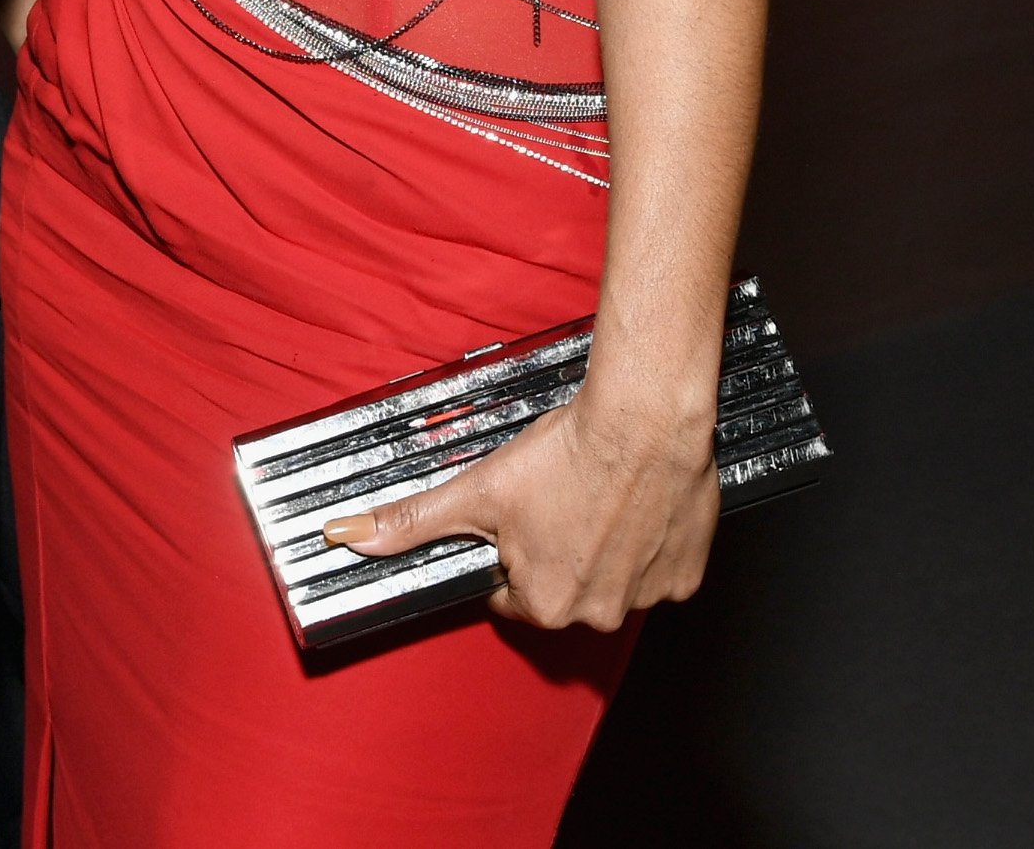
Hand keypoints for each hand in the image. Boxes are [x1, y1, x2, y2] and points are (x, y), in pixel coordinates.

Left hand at [323, 382, 719, 632]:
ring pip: (611, 580)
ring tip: (596, 499)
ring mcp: (648, 596)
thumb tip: (346, 536)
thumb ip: (411, 520)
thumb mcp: (476, 489)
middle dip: (556, 552)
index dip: (508, 554)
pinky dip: (647, 544)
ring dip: (602, 549)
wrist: (644, 420)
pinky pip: (658, 569)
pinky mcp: (687, 575)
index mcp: (544, 603)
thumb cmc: (566, 454)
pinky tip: (634, 507)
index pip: (510, 594)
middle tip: (559, 503)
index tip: (519, 523)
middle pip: (563, 590)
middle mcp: (598, 613)